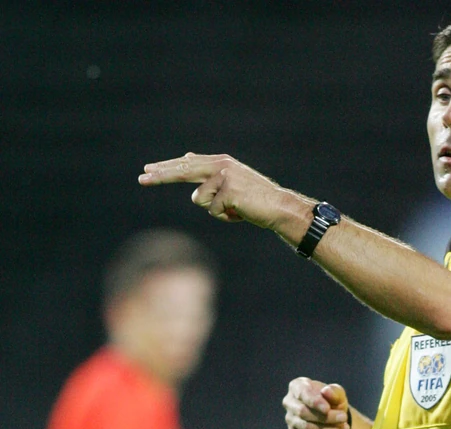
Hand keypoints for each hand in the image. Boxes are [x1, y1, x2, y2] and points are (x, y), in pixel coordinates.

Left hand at [138, 153, 290, 227]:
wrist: (278, 207)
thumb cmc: (255, 199)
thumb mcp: (230, 182)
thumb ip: (208, 172)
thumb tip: (188, 158)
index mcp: (220, 162)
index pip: (187, 165)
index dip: (166, 168)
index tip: (147, 170)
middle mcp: (220, 165)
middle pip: (183, 171)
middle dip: (161, 176)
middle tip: (141, 178)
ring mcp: (224, 177)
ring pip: (200, 200)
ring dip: (216, 210)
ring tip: (235, 209)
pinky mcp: (228, 191)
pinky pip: (213, 211)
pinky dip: (225, 217)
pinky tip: (240, 213)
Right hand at [283, 377, 350, 428]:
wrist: (332, 416)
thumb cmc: (332, 400)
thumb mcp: (338, 393)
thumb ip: (334, 391)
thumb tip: (326, 391)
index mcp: (297, 386)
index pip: (302, 393)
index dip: (314, 402)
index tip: (327, 408)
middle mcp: (289, 402)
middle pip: (303, 412)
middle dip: (325, 417)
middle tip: (344, 418)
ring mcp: (290, 419)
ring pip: (306, 427)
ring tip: (345, 428)